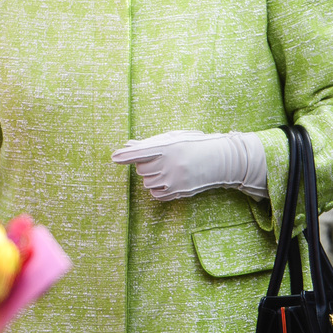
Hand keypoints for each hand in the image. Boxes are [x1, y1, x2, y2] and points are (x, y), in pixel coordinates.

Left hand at [112, 130, 267, 201]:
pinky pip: (155, 193)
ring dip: (152, 177)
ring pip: (147, 182)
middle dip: (147, 165)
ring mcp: (174, 178)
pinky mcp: (178, 190)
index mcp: (168, 146)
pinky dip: (157, 188)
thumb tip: (127, 145)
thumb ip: (149, 143)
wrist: (217, 160)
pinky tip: (168, 180)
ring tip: (167, 169)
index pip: (142, 151)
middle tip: (162, 160)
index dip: (126, 155)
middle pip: (142, 168)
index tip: (114, 156)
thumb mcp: (173, 139)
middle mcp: (170, 162)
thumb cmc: (192, 146)